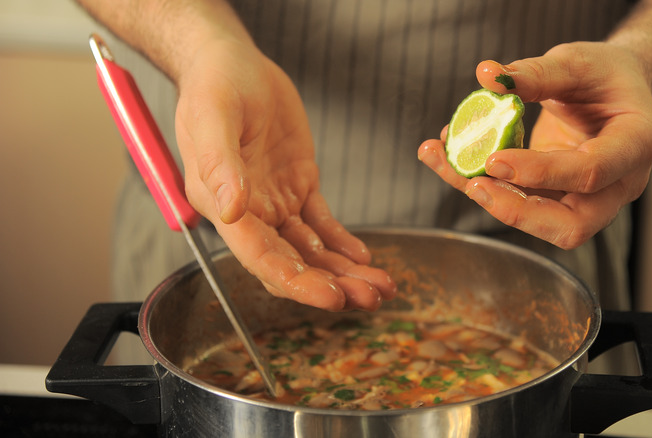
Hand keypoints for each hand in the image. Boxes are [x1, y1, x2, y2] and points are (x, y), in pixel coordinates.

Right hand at [175, 38, 395, 310]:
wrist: (232, 62)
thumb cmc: (214, 84)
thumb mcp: (212, 116)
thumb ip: (219, 166)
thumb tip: (231, 211)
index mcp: (220, 205)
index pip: (259, 256)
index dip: (296, 281)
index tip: (331, 297)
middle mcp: (247, 212)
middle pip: (290, 262)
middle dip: (330, 284)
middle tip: (370, 298)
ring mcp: (274, 201)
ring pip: (311, 249)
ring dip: (344, 271)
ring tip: (380, 286)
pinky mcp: (297, 185)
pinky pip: (321, 223)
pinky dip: (342, 242)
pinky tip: (363, 257)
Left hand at [418, 41, 651, 248]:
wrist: (614, 90)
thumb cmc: (606, 74)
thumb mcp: (577, 61)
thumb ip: (538, 74)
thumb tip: (488, 76)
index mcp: (638, 143)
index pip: (592, 172)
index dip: (542, 172)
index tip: (495, 160)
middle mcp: (619, 183)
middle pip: (572, 225)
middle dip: (517, 211)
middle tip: (474, 185)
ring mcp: (589, 199)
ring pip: (542, 224)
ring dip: (491, 202)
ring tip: (447, 164)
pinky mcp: (559, 200)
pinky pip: (522, 205)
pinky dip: (484, 188)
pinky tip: (448, 159)